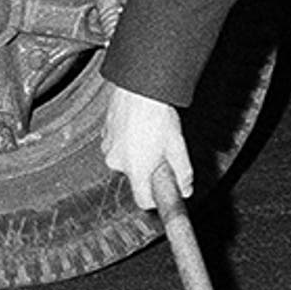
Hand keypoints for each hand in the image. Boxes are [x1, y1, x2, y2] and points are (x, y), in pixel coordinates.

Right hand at [101, 83, 191, 210]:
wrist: (140, 89)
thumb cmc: (158, 115)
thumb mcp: (178, 146)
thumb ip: (183, 172)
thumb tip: (186, 188)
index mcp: (137, 169)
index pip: (143, 201)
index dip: (156, 199)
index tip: (163, 192)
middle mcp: (118, 162)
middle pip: (135, 177)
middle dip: (148, 170)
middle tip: (162, 152)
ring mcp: (108, 147)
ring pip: (126, 160)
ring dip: (138, 154)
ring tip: (151, 135)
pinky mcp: (104, 134)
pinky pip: (118, 146)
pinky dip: (128, 141)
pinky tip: (139, 128)